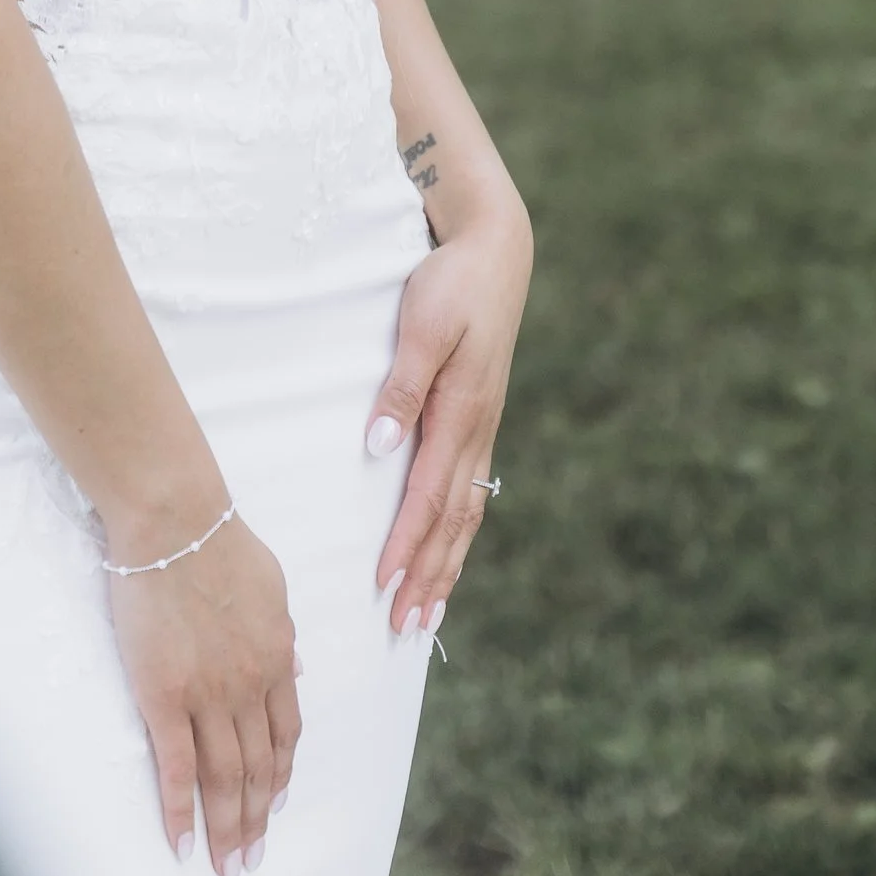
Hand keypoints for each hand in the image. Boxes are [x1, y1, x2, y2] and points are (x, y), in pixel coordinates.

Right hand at [108, 513, 298, 875]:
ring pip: (223, 779)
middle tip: (251, 862)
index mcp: (279, 660)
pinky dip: (180, 811)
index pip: (284, 736)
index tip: (273, 808)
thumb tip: (296, 669)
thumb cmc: (220, 544)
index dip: (279, 778)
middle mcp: (250, 687)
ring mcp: (208, 695)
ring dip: (226, 829)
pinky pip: (176, 767)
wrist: (175, 522)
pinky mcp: (163, 696)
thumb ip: (283, 637)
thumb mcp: (273, 590)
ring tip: (226, 867)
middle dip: (255, 822)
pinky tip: (180, 843)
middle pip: (257, 770)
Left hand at [368, 202, 530, 637]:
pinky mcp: (479, 419)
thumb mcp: (423, 325)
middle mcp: (476, 430)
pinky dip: (458, 531)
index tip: (383, 585)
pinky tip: (448, 551)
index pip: (428, 496)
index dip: (406, 545)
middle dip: (429, 575)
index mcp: (460, 413)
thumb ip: (402, 387)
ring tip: (428, 611)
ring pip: (466, 512)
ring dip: (446, 564)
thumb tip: (381, 446)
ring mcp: (482, 427)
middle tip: (406, 626)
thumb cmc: (451, 282)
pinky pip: (471, 490)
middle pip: (452, 520)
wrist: (495, 249)